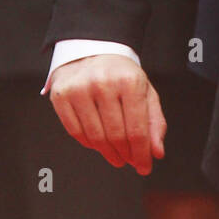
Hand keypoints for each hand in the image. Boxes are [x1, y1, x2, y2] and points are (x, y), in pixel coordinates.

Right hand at [48, 54, 165, 174]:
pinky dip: (89, 143)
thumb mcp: (145, 91)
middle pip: (116, 136)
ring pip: (95, 138)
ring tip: (116, 155)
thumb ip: (154, 122)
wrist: (93, 51)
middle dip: (126, 154)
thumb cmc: (121, 75)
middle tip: (129, 160)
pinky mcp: (61, 96)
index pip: (137, 129)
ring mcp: (79, 89)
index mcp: (129, 81)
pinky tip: (98, 142)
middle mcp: (103, 83)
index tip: (144, 167)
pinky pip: (76, 132)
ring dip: (108, 152)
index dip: (142, 154)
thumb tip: (156, 152)